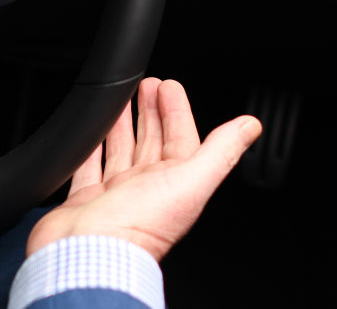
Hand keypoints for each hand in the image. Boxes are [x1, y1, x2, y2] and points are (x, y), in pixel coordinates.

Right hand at [26, 77, 261, 260]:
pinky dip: (90, 148)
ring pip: (121, 151)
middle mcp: (145, 189)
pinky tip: (89, 136)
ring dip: (122, 125)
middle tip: (147, 86)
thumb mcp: (190, 182)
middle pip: (151, 142)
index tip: (168, 86)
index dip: (177, 111)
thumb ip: (220, 152)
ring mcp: (115, 193)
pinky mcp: (86, 198)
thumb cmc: (138, 225)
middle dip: (151, 112)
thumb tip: (250, 127)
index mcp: (174, 185)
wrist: (89, 251)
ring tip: (118, 102)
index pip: (181, 139)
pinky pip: (88, 166)